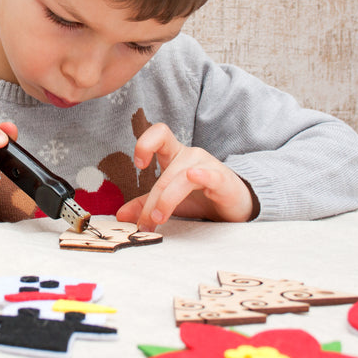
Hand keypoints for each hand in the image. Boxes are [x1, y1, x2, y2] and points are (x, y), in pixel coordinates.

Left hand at [116, 123, 256, 230]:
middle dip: (152, 201)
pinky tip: (193, 177)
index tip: (139, 164)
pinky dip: (201, 175)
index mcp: (175, 155)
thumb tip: (121, 214)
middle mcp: (190, 155)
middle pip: (165, 173)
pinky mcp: (223, 179)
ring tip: (158, 220)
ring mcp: (207, 165)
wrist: (236, 207)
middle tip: (144, 223)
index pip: (160, 134)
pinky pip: (210, 174)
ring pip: (180, 177)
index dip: (145, 143)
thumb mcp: (169, 201)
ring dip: (166, 200)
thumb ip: (145, 204)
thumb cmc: (202, 198)